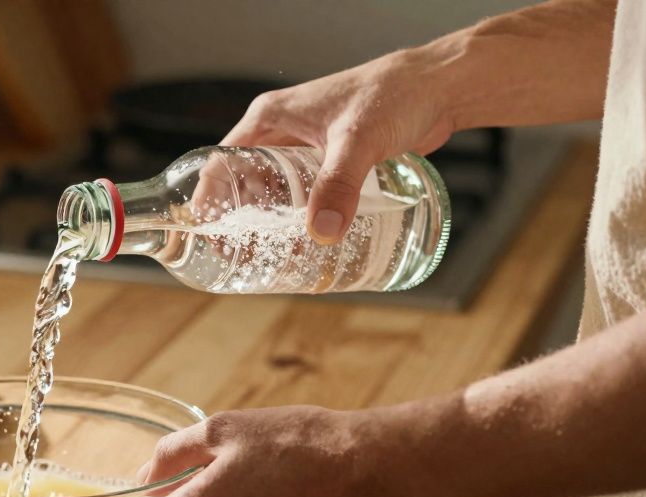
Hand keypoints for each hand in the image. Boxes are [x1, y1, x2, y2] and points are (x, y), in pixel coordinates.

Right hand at [223, 47, 456, 243]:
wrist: (438, 89)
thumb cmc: (393, 95)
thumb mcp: (358, 140)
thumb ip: (339, 184)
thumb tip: (322, 233)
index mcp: (269, 119)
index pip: (222, 161)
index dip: (209, 199)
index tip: (208, 233)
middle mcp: (281, 134)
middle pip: (244, 183)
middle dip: (239, 221)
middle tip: (238, 257)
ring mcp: (305, 149)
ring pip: (273, 192)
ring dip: (269, 223)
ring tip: (267, 257)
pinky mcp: (329, 163)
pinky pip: (302, 196)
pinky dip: (298, 219)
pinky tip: (302, 244)